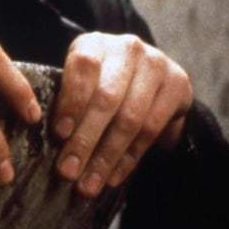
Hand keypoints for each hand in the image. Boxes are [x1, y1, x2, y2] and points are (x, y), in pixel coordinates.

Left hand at [51, 33, 192, 196]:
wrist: (150, 80)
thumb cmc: (101, 85)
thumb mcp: (81, 85)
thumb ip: (67, 104)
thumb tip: (49, 144)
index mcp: (95, 43)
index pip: (83, 67)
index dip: (71, 101)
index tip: (59, 134)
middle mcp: (127, 48)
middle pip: (107, 98)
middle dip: (85, 140)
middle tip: (68, 172)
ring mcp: (156, 64)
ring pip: (130, 118)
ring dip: (107, 157)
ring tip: (88, 184)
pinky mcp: (178, 84)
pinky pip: (152, 129)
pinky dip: (129, 158)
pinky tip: (113, 177)